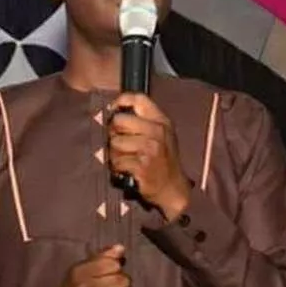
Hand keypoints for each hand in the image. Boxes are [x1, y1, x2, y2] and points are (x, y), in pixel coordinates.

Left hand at [107, 93, 191, 217]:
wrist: (172, 188)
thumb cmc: (163, 160)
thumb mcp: (162, 135)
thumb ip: (145, 120)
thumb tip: (116, 110)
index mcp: (162, 121)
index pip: (139, 99)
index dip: (121, 101)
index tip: (113, 110)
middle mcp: (157, 132)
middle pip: (119, 121)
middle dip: (113, 132)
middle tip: (119, 142)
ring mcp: (150, 148)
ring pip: (114, 142)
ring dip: (114, 153)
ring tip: (125, 158)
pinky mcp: (141, 165)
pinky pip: (117, 161)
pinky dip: (118, 167)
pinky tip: (127, 169)